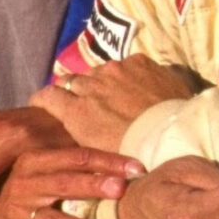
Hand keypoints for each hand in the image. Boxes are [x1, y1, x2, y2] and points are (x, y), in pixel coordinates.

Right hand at [0, 147, 147, 218]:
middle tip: (122, 190)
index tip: (136, 169)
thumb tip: (125, 161)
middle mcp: (25, 184)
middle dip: (94, 186)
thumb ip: (75, 162)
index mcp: (34, 160)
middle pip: (64, 183)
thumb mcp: (45, 166)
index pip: (76, 157)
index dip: (107, 162)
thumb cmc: (31, 184)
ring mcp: (19, 211)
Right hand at [30, 56, 202, 152]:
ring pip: (99, 71)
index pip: (47, 95)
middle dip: (75, 92)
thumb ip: (78, 134)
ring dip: (101, 82)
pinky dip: (126, 74)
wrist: (175, 138)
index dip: (43, 100)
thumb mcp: (96, 152)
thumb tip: (71, 127)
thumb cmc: (134, 155)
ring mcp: (115, 70)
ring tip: (116, 97)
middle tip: (87, 104)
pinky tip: (137, 88)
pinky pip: (124, 65)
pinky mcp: (138, 62)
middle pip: (72, 81)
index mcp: (77, 111)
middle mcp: (91, 85)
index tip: (44, 104)